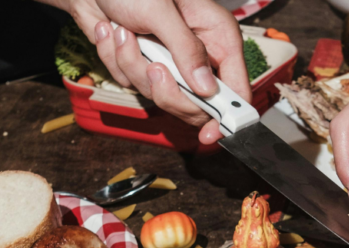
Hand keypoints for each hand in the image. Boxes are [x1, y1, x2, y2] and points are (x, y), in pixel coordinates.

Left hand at [67, 0, 249, 144]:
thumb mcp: (162, 12)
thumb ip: (187, 51)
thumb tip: (207, 89)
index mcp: (217, 37)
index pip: (236, 89)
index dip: (227, 116)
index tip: (210, 134)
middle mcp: (197, 55)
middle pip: (195, 104)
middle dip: (167, 90)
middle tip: (153, 67)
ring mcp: (170, 64)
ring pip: (158, 95)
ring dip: (133, 65)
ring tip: (123, 33)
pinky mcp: (143, 67)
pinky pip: (132, 84)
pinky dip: (116, 59)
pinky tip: (112, 33)